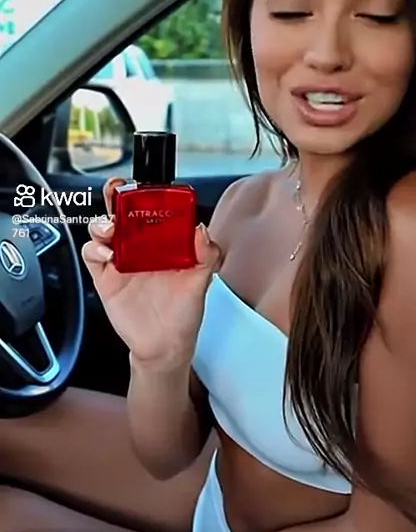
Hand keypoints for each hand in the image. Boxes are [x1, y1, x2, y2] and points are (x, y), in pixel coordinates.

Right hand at [82, 178, 221, 368]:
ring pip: (102, 230)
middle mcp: (140, 247)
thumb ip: (206, 255)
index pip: (150, 208)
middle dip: (115, 196)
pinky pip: (92, 256)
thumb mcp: (201, 281)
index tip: (144, 185)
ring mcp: (120, 261)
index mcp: (162, 241)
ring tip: (111, 228)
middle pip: (121, 212)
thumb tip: (201, 231)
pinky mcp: (105, 278)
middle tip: (116, 191)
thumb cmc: (183, 312)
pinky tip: (107, 255)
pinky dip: (94, 250)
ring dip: (102, 222)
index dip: (144, 193)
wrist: (164, 346)